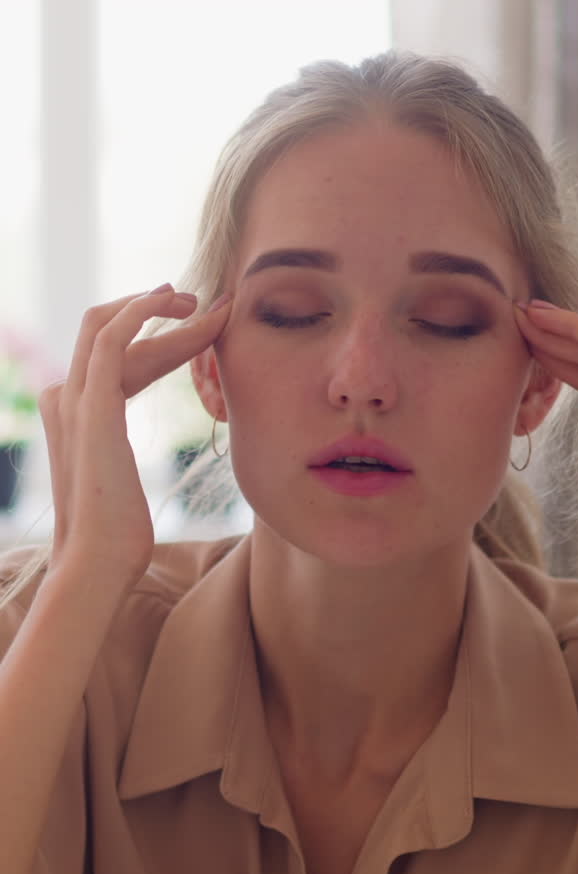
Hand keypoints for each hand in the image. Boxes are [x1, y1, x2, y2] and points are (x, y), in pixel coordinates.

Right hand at [38, 285, 231, 592]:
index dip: (161, 339)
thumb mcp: (121, 484)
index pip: (117, 358)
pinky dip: (138, 312)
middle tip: (206, 305)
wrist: (98, 560)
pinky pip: (110, 337)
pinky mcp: (90, 405)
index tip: (203, 330)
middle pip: (111, 334)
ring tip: (201, 302)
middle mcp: (65, 398)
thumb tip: (126, 470)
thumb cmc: (118, 536)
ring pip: (109, 326)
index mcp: (74, 414)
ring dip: (154, 307)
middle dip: (157, 314)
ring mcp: (73, 399)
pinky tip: (169, 302)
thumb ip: (118, 461)